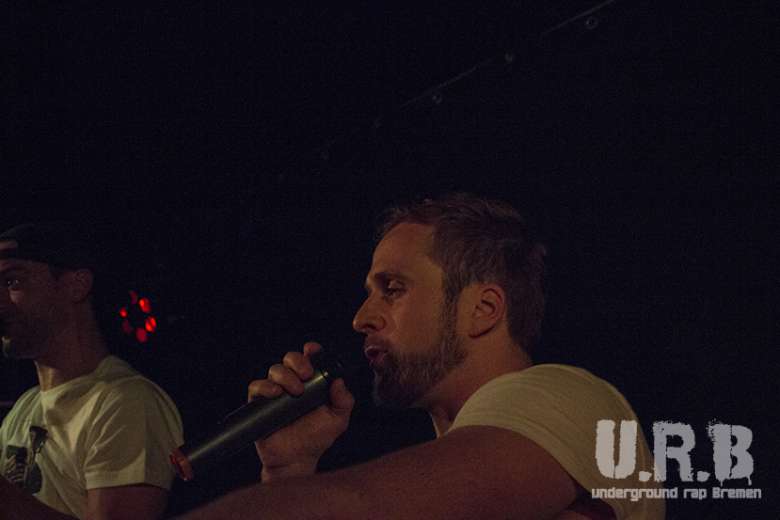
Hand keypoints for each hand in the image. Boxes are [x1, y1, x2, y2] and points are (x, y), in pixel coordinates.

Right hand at [248, 342, 354, 481]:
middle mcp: (293, 382)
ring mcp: (276, 392)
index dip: (311, 350)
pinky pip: (256, 386)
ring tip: (294, 392)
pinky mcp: (259, 403)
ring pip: (275, 369)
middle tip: (307, 375)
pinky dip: (265, 386)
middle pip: (290, 358)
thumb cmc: (317, 437)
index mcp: (312, 382)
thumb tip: (339, 380)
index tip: (313, 351)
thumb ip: (344, 400)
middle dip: (298, 361)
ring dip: (285, 375)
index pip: (310, 358)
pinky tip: (275, 394)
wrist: (296, 459)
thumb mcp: (338, 419)